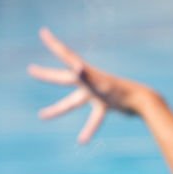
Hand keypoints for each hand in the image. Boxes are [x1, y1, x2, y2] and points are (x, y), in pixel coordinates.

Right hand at [28, 27, 151, 143]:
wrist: (141, 100)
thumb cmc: (121, 92)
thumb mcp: (101, 84)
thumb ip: (87, 76)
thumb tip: (75, 66)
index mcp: (85, 74)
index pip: (66, 56)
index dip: (54, 44)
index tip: (43, 32)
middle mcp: (88, 82)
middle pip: (62, 79)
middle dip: (46, 75)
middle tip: (30, 70)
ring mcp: (96, 94)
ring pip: (72, 103)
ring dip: (58, 110)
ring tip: (41, 116)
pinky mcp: (105, 105)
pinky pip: (94, 118)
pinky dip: (89, 128)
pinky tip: (82, 141)